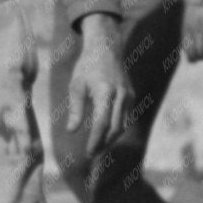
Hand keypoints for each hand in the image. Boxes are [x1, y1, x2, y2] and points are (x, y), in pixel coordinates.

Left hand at [66, 13, 129, 157]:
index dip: (95, 141)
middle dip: (104, 143)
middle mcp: (121, 95)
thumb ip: (75, 109)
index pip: (102, 123)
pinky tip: (105, 134)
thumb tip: (71, 131)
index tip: (88, 153)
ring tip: (97, 147)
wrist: (106, 49)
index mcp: (105, 92)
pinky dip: (116, 128)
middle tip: (92, 154)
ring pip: (123, 125)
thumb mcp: (76, 86)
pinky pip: (125, 117)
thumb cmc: (87, 67)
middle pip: (115, 128)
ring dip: (111, 139)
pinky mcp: (131, 96)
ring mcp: (128, 96)